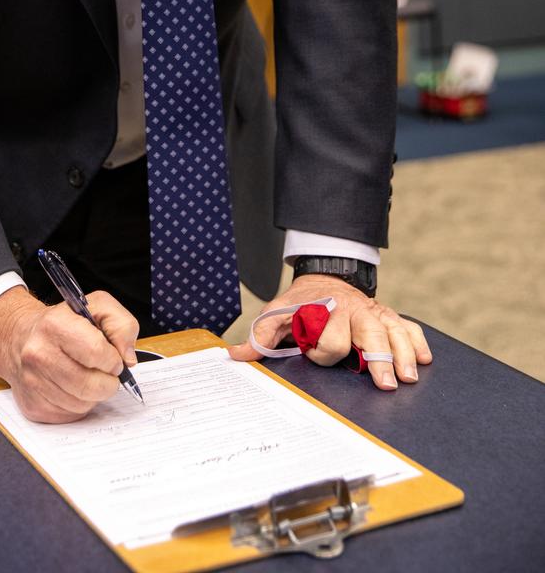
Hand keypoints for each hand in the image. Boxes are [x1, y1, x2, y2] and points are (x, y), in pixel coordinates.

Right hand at [0, 286, 139, 421]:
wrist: (21, 338)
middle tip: (107, 373)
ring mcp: (33, 382)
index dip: (113, 359)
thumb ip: (122, 325)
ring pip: (82, 404)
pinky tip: (73, 388)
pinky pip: (70, 416)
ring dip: (94, 395)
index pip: (96, 352)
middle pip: (90, 385)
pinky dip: (79, 405)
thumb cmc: (65, 323)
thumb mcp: (98, 307)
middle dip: (108, 382)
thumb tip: (128, 359)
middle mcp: (38, 353)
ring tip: (88, 377)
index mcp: (55, 324)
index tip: (113, 358)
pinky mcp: (33, 406)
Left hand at [228, 275, 431, 391]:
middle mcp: (353, 310)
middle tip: (387, 384)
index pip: (330, 336)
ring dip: (403, 353)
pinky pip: (406, 325)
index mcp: (325, 311)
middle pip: (369, 331)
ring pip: (393, 330)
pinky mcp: (386, 315)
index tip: (313, 353)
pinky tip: (425, 360)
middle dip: (378, 357)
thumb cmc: (301, 304)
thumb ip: (261, 335)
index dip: (322, 349)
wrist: (324, 277)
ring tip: (409, 377)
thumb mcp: (277, 314)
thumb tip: (235, 355)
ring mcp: (373, 312)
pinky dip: (417, 341)